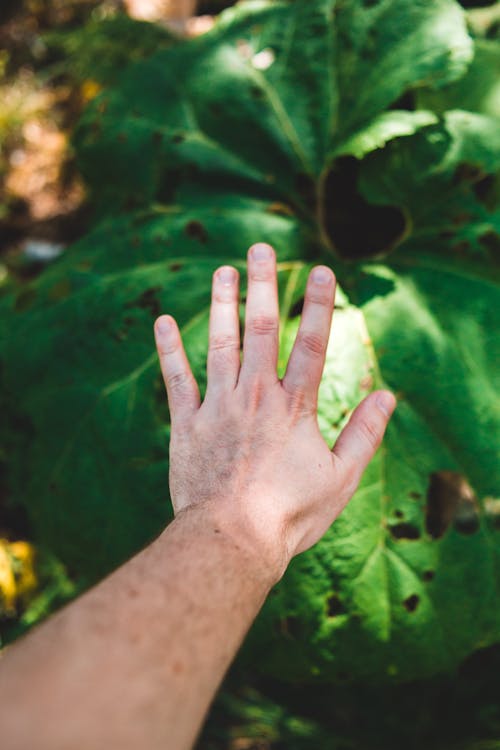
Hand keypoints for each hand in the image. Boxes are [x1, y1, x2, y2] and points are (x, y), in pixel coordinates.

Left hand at [154, 244, 394, 581]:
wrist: (232, 540)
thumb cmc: (291, 514)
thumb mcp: (341, 478)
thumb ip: (365, 434)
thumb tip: (388, 395)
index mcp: (295, 406)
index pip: (312, 343)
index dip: (319, 304)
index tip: (323, 270)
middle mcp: (256, 395)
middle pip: (261, 329)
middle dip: (263, 285)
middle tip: (260, 248)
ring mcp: (218, 406)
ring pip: (219, 343)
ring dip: (221, 304)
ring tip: (222, 271)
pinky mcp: (187, 424)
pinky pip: (177, 379)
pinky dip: (169, 349)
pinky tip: (163, 321)